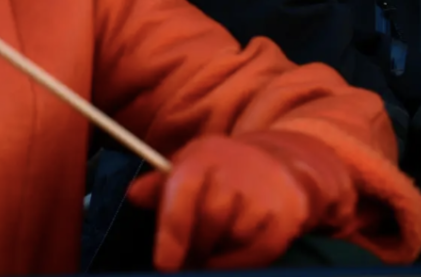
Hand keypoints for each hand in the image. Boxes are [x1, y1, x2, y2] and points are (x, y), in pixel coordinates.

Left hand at [128, 131, 355, 270]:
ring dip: (219, 253)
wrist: (275, 164)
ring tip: (213, 248)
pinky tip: (232, 258)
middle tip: (186, 262)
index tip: (164, 265)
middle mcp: (235, 168)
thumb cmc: (218, 171)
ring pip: (235, 237)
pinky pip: (261, 251)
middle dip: (195, 247)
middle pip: (210, 220)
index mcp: (203, 156)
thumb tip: (133, 195)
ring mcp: (265, 190)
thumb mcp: (186, 167)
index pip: (183, 192)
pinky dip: (243, 262)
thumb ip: (158, 186)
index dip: (172, 232)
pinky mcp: (287, 214)